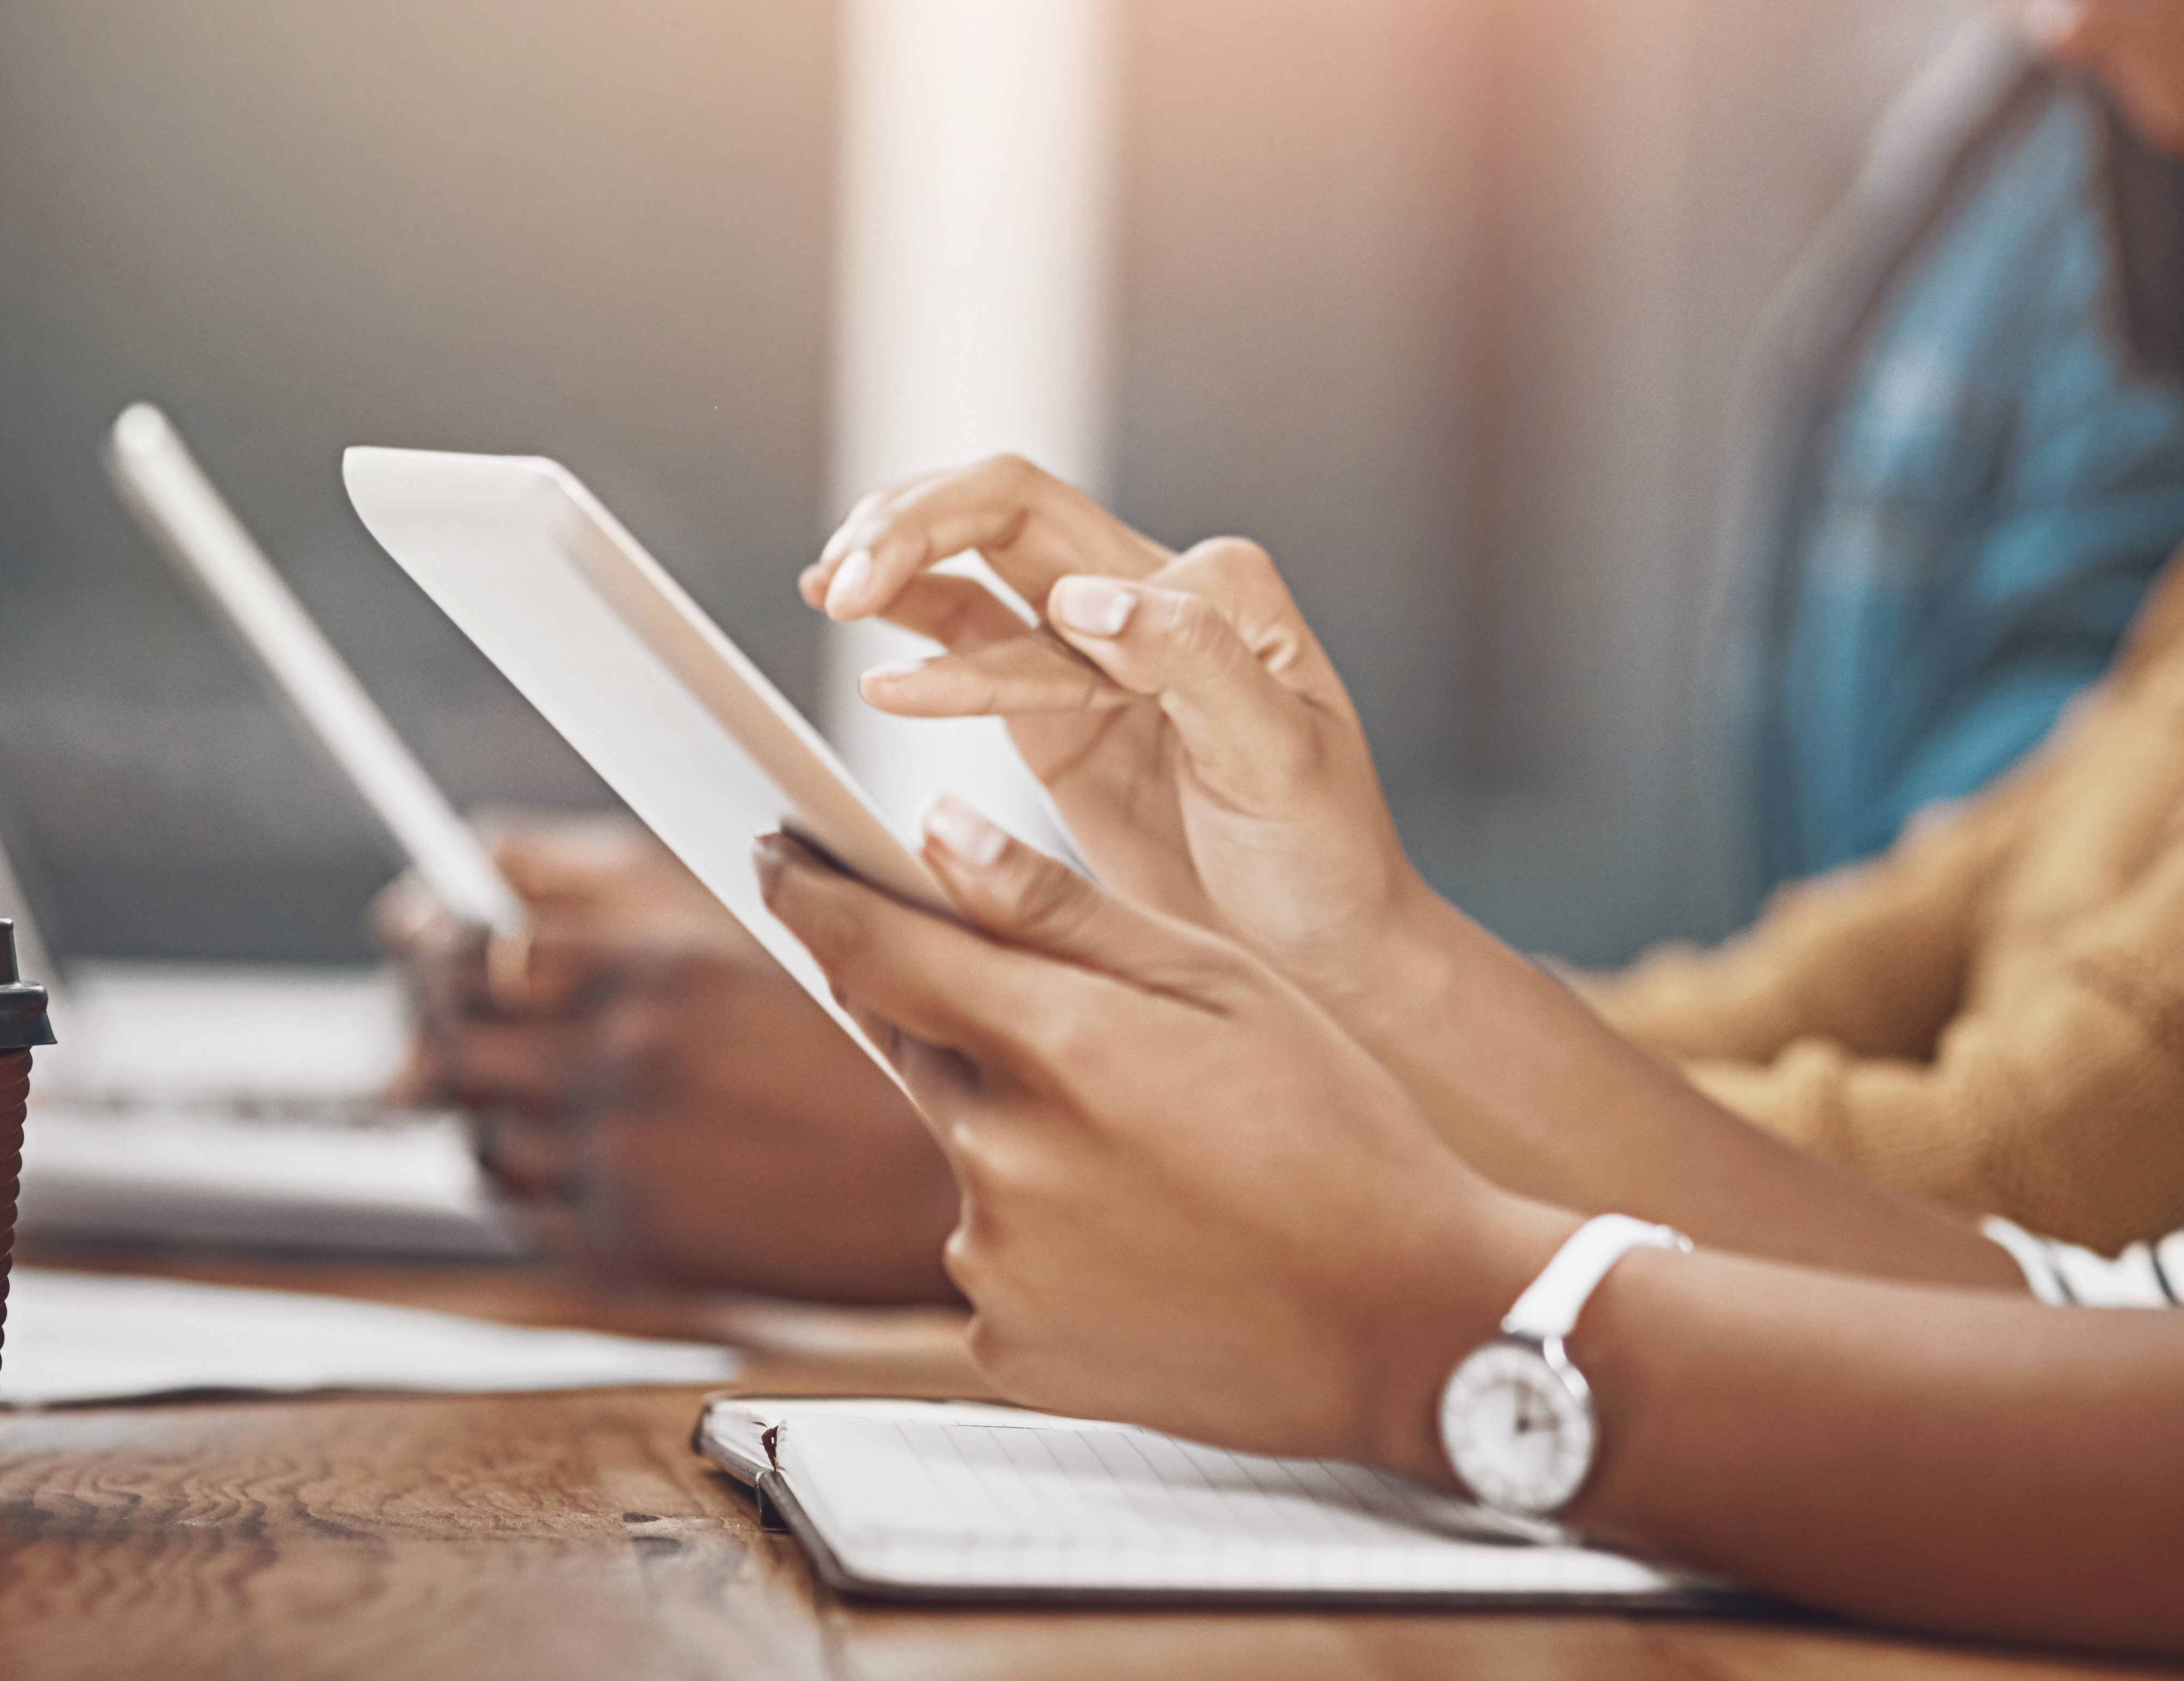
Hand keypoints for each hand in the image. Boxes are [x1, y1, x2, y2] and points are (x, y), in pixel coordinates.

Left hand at [376, 819, 959, 1303]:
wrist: (934, 1181)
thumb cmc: (859, 1041)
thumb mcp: (747, 916)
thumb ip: (600, 879)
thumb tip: (473, 856)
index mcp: (653, 972)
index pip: (465, 951)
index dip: (430, 946)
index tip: (429, 941)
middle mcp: (622, 1067)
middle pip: (446, 1048)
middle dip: (439, 1033)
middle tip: (467, 1023)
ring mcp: (618, 1167)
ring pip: (477, 1140)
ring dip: (493, 1115)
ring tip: (554, 1096)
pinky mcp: (628, 1252)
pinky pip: (525, 1216)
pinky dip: (540, 1185)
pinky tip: (601, 1156)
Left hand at [760, 798, 1569, 1474]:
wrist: (1405, 1324)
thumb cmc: (1340, 1136)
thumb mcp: (1224, 986)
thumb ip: (1064, 911)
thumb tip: (937, 834)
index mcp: (1056, 1046)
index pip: (870, 947)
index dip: (811, 890)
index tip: (778, 855)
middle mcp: (1000, 1158)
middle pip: (915, 1049)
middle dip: (967, 1022)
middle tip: (1084, 1037)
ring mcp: (994, 1265)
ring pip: (964, 1156)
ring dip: (1021, 1136)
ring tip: (1160, 1160)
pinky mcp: (1004, 1348)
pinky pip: (991, 1260)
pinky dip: (1043, 1235)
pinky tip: (1145, 1237)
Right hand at [806, 456, 1425, 1007]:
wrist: (1330, 959)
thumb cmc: (1327, 859)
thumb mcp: (1281, 760)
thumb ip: (1195, 663)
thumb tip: (1085, 598)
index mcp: (1211, 589)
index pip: (1055, 521)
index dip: (969, 550)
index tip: (918, 624)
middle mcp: (1153, 598)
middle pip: (1005, 512)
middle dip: (912, 526)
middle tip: (838, 578)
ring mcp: (1099, 652)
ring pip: (976, 569)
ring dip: (897, 566)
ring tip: (824, 588)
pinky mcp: (1061, 712)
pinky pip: (971, 649)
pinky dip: (912, 640)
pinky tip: (856, 637)